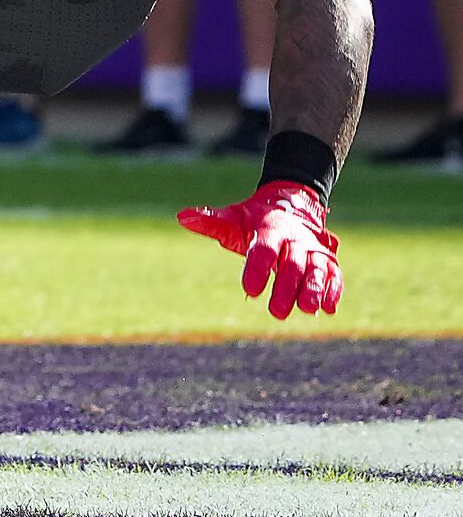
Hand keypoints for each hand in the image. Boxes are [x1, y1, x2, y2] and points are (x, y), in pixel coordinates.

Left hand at [178, 180, 341, 319]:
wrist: (291, 204)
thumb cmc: (256, 219)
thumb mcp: (234, 217)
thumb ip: (211, 221)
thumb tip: (182, 217)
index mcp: (269, 228)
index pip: (263, 249)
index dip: (257, 268)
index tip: (249, 290)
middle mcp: (294, 239)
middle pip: (291, 264)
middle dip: (286, 288)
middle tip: (275, 312)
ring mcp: (313, 250)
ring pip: (316, 270)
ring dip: (313, 290)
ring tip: (307, 309)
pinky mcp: (329, 261)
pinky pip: (334, 275)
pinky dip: (333, 290)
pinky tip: (329, 308)